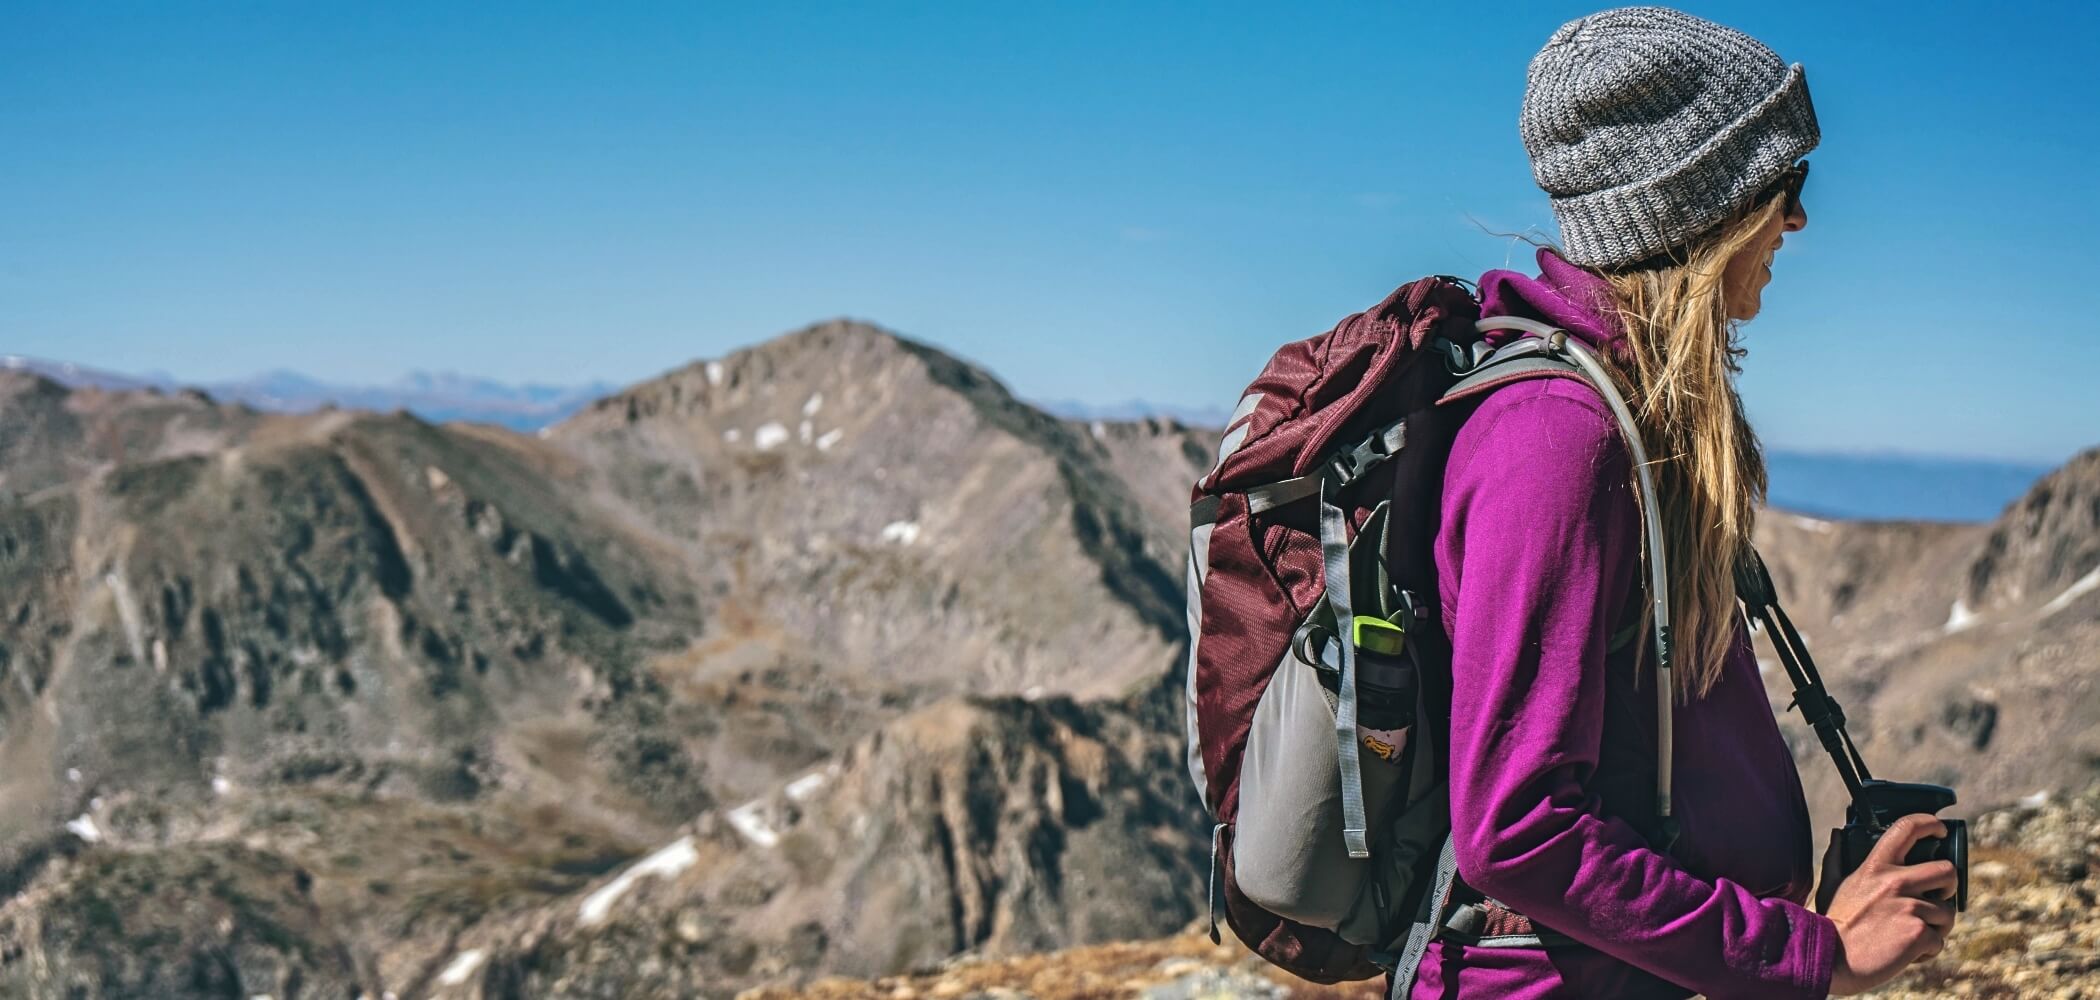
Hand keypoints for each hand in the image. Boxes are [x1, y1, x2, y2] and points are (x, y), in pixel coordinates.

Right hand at [1824, 814, 1959, 995]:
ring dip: (1935, 927)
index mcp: (1875, 866)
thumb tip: (1839, 834)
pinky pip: (1939, 940)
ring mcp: (1909, 906)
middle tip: (1936, 898)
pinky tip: (1907, 954)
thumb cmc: (1832, 923)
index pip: (1908, 827)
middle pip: (1947, 870)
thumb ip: (1837, 857)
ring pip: (1947, 912)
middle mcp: (1895, 881)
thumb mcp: (1832, 884)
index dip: (1930, 823)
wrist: (1830, 960)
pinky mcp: (1918, 932)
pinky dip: (1926, 951)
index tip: (1939, 830)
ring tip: (1912, 936)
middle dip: (1948, 887)